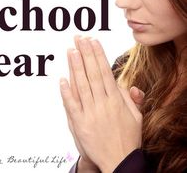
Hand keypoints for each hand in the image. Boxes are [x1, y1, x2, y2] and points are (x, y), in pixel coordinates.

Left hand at [60, 37, 142, 171]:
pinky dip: (66, 92)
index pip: (104, 71)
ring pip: (81, 85)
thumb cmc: (128, 138)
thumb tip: (128, 85)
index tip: (93, 41)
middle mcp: (102, 103)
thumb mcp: (136, 116)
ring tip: (71, 51)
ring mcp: (90, 112)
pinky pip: (71, 105)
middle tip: (79, 39)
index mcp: (116, 100)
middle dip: (86, 54)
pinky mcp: (80, 123)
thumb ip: (130, 98)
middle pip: (92, 73)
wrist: (119, 161)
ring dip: (76, 67)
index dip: (98, 55)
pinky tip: (62, 79)